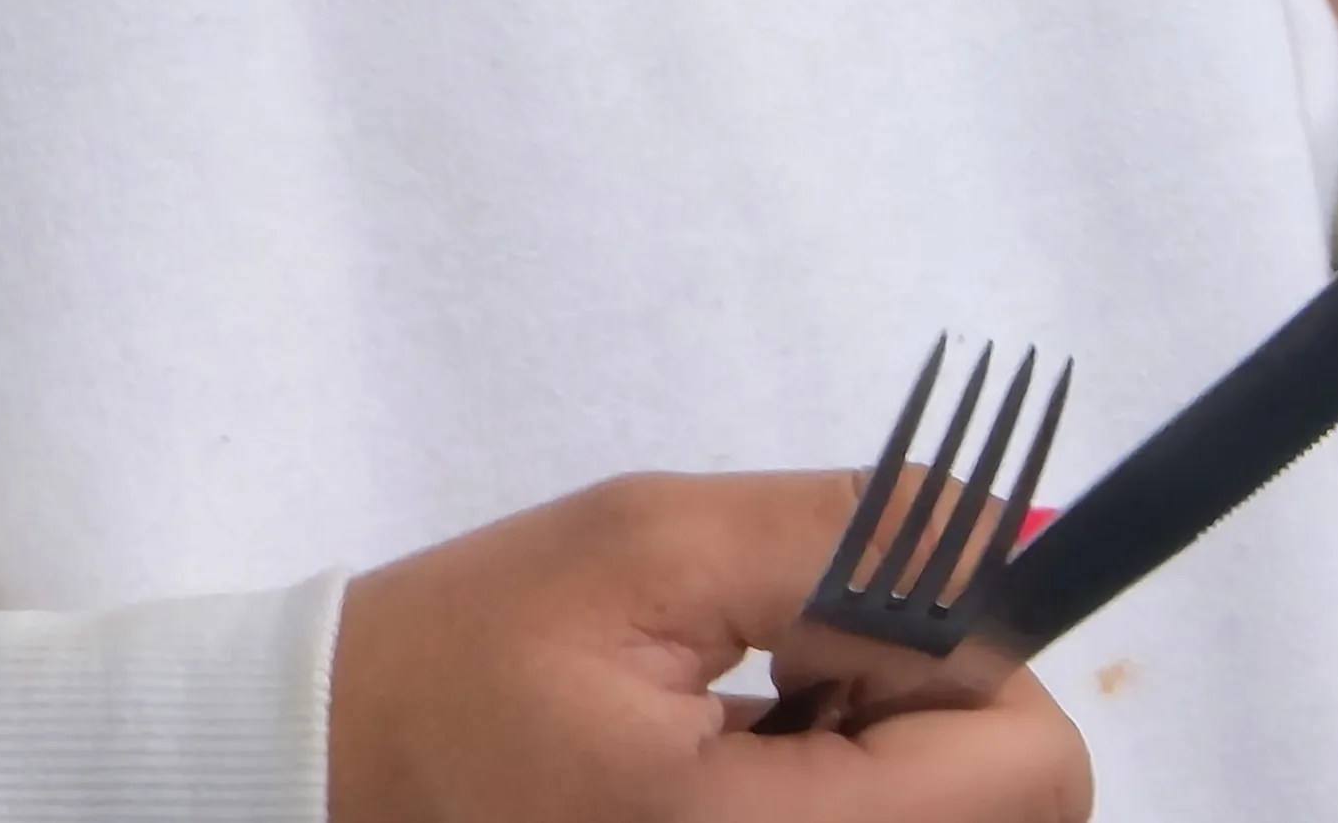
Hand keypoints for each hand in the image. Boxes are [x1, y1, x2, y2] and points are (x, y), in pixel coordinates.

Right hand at [330, 474, 1087, 817]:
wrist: (308, 778)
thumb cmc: (456, 661)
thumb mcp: (651, 549)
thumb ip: (854, 542)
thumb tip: (1015, 543)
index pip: (1029, 777)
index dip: (981, 671)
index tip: (869, 623)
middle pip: (1011, 816)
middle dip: (935, 718)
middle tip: (800, 665)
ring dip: (891, 760)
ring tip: (748, 714)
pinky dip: (839, 792)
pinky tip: (733, 761)